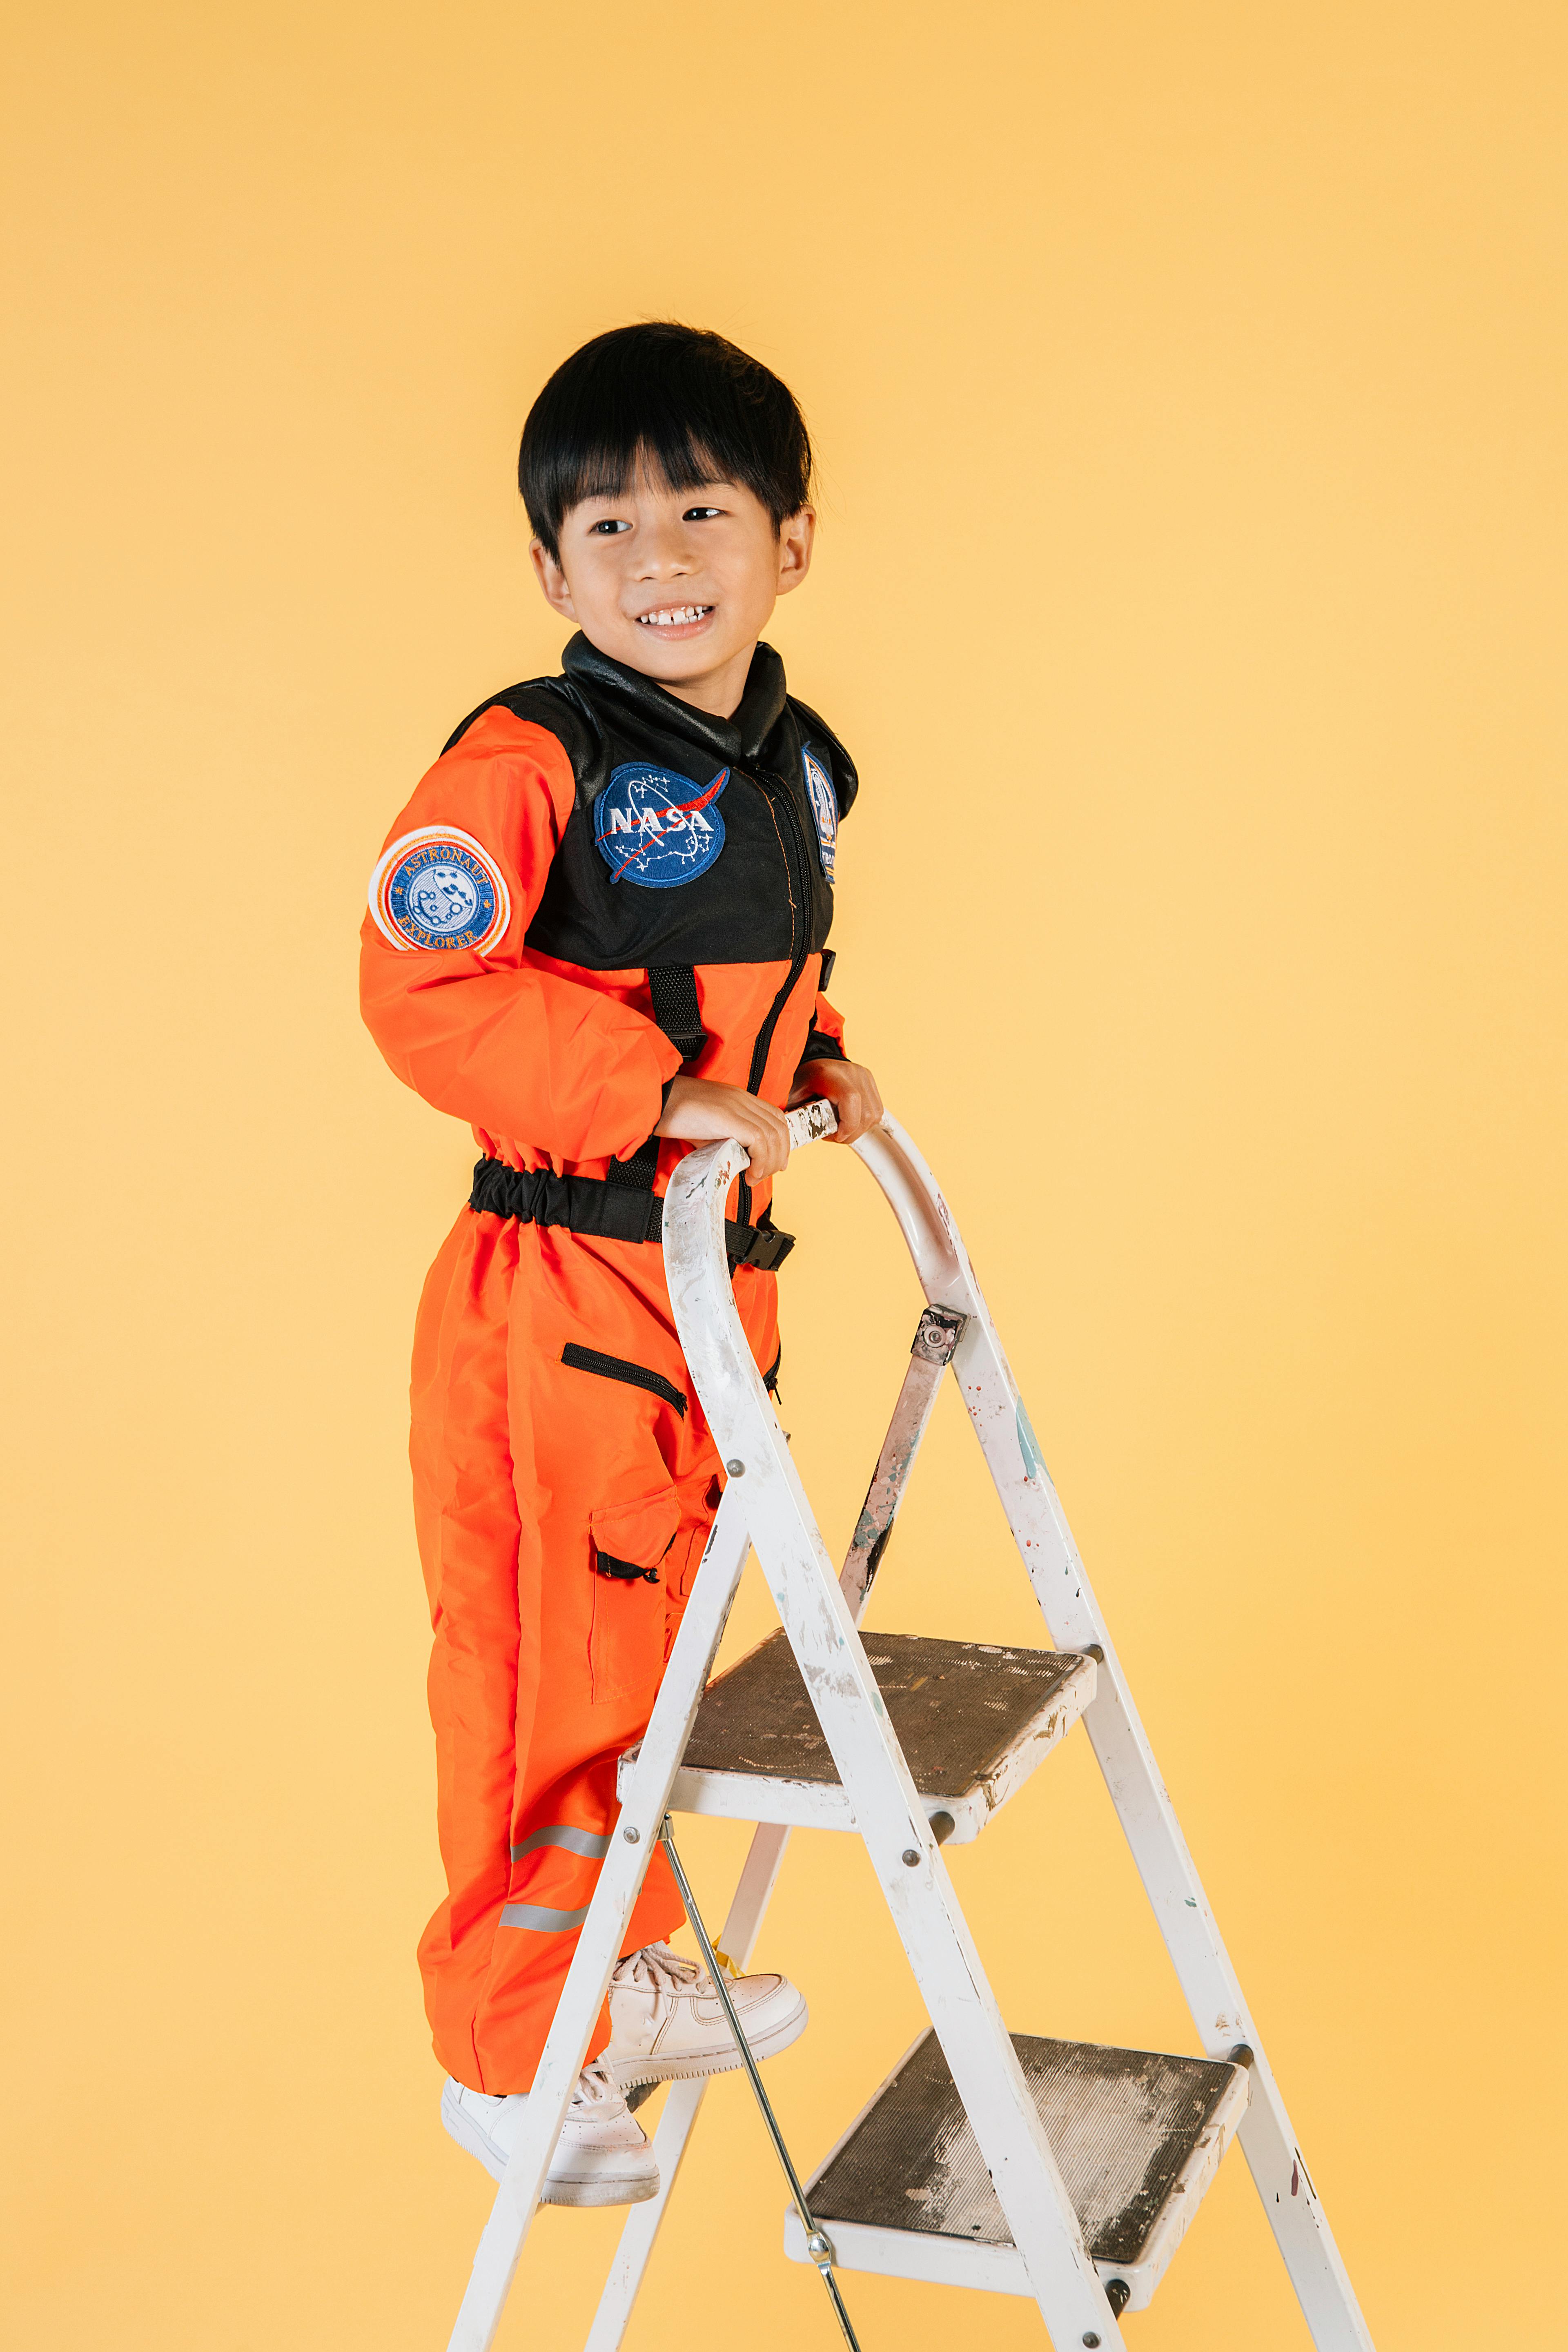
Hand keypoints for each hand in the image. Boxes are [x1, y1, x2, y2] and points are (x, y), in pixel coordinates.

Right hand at [654, 1077, 792, 1179]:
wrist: (658, 1101)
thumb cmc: (677, 1115)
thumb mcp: (708, 1128)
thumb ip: (727, 1141)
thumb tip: (739, 1162)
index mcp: (739, 1098)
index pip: (775, 1117)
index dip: (782, 1142)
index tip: (775, 1162)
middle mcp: (743, 1099)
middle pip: (779, 1128)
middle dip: (779, 1155)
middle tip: (766, 1174)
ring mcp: (738, 1106)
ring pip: (772, 1136)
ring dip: (768, 1163)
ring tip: (755, 1178)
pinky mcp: (730, 1118)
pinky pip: (759, 1141)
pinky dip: (760, 1161)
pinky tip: (750, 1173)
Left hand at [788, 1058, 883, 1144]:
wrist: (813, 1063)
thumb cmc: (801, 1082)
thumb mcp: (793, 1098)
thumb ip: (797, 1117)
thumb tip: (796, 1138)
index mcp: (829, 1074)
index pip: (851, 1099)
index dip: (847, 1124)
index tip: (836, 1136)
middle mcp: (851, 1072)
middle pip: (866, 1113)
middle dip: (851, 1133)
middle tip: (834, 1136)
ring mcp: (864, 1076)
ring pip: (874, 1115)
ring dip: (859, 1130)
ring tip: (841, 1129)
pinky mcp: (870, 1081)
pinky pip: (877, 1110)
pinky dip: (864, 1122)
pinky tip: (849, 1120)